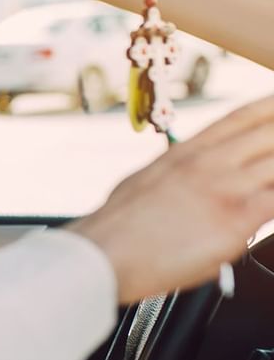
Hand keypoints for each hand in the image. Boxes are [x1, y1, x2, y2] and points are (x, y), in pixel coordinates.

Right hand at [68, 94, 273, 301]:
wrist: (103, 254)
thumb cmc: (117, 228)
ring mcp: (227, 187)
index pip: (244, 116)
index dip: (273, 105)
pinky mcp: (238, 219)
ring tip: (272, 178)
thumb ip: (179, 172)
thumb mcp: (145, 181)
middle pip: (272, 133)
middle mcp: (211, 162)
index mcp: (188, 151)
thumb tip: (190, 173)